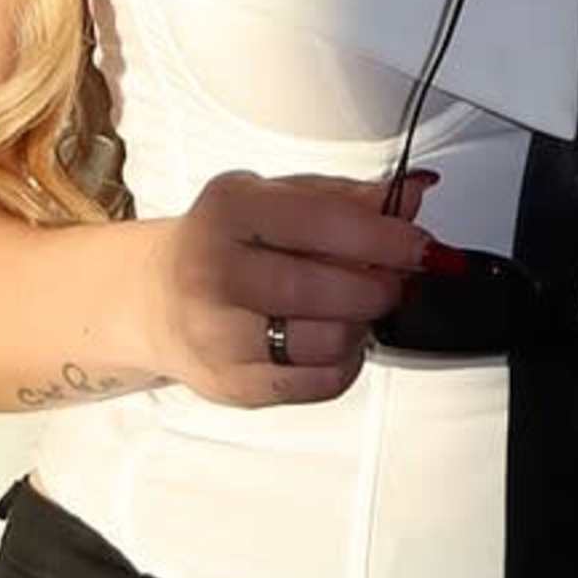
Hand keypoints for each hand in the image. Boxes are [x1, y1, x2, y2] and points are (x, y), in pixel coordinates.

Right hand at [147, 162, 443, 405]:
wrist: (157, 297)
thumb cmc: (226, 242)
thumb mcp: (276, 198)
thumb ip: (346, 197)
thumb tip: (412, 193)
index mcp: (230, 211)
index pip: (325, 223)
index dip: (387, 237)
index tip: (421, 246)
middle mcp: (214, 272)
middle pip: (326, 289)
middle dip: (379, 287)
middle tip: (391, 281)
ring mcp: (219, 335)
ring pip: (326, 342)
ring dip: (360, 326)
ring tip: (353, 310)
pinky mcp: (233, 384)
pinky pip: (318, 384)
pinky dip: (344, 362)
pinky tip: (332, 340)